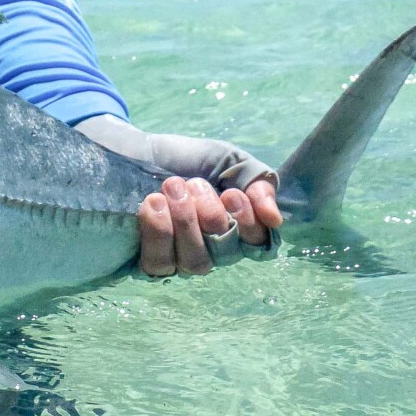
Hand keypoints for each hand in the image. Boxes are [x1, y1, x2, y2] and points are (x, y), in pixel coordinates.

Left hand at [137, 174, 280, 275]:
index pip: (258, 244)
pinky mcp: (151, 260)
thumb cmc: (189, 160)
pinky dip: (159, 232)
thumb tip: (274, 219)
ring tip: (172, 187)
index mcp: (238, 229)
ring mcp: (181, 259)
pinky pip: (160, 264)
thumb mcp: (230, 161)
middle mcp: (213, 251)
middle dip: (210, 215)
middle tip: (194, 184)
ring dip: (184, 221)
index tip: (231, 194)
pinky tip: (154, 204)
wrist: (141, 151)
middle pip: (225, 254)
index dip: (249, 223)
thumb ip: (257, 183)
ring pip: (195, 262)